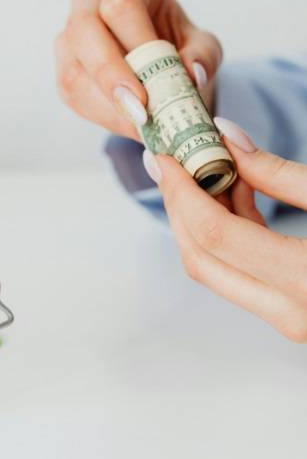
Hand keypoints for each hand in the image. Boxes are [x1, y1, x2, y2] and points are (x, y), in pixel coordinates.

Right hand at [55, 0, 221, 140]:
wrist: (161, 64)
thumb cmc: (178, 47)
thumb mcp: (201, 47)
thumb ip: (202, 56)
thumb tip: (192, 73)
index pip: (121, 5)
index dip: (134, 44)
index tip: (152, 79)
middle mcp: (89, 3)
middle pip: (83, 29)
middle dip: (109, 74)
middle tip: (138, 112)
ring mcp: (70, 36)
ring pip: (73, 69)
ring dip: (107, 106)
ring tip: (142, 127)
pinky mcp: (65, 68)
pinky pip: (72, 94)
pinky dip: (102, 116)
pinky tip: (128, 125)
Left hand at [143, 117, 306, 341]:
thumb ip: (282, 173)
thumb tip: (227, 137)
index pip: (215, 235)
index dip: (181, 191)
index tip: (165, 155)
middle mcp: (292, 314)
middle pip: (202, 259)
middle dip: (178, 206)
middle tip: (169, 161)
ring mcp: (291, 321)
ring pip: (217, 269)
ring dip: (203, 217)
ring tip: (210, 166)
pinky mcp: (293, 314)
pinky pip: (241, 273)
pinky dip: (230, 232)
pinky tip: (239, 191)